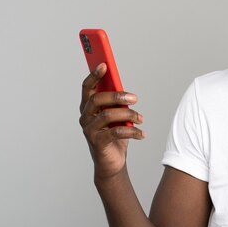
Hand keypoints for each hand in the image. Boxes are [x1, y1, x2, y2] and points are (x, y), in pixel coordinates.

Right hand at [79, 63, 145, 179]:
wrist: (112, 163)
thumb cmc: (114, 135)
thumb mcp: (117, 115)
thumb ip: (116, 103)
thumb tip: (124, 90)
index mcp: (88, 107)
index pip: (87, 87)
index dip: (94, 75)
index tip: (104, 64)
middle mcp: (85, 117)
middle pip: (98, 99)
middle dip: (117, 96)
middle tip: (135, 98)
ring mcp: (89, 130)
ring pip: (108, 115)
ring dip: (129, 115)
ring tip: (141, 118)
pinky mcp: (97, 142)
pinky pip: (116, 132)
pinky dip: (132, 132)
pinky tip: (142, 133)